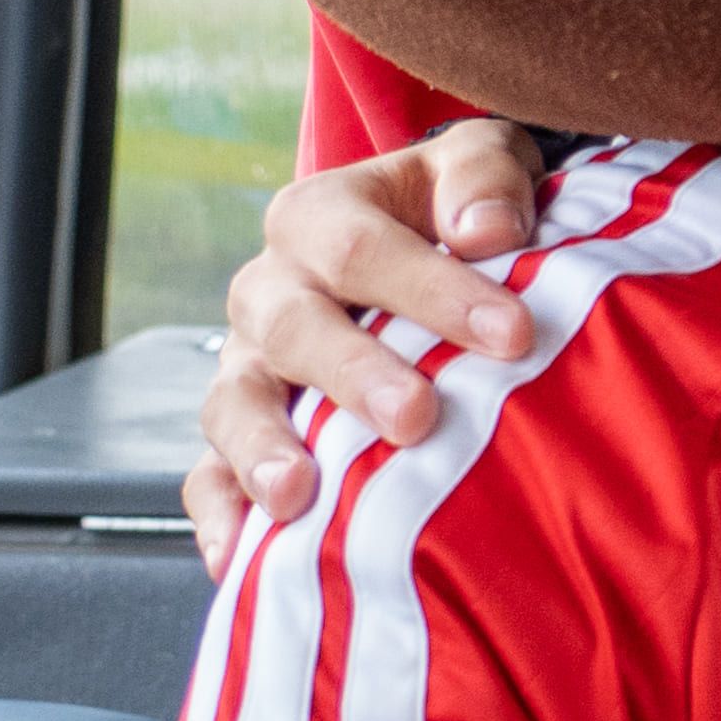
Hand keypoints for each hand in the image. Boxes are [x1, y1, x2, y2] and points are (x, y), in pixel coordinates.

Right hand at [182, 122, 551, 561]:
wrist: (430, 240)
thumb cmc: (462, 208)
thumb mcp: (484, 163)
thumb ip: (485, 179)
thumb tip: (489, 230)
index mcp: (319, 217)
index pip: (362, 249)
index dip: (435, 291)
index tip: (513, 333)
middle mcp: (270, 289)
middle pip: (295, 328)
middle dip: (355, 375)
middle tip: (418, 418)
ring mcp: (247, 365)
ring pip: (233, 404)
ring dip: (264, 450)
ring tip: (299, 495)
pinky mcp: (240, 431)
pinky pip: (207, 474)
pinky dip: (219, 513)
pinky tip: (238, 557)